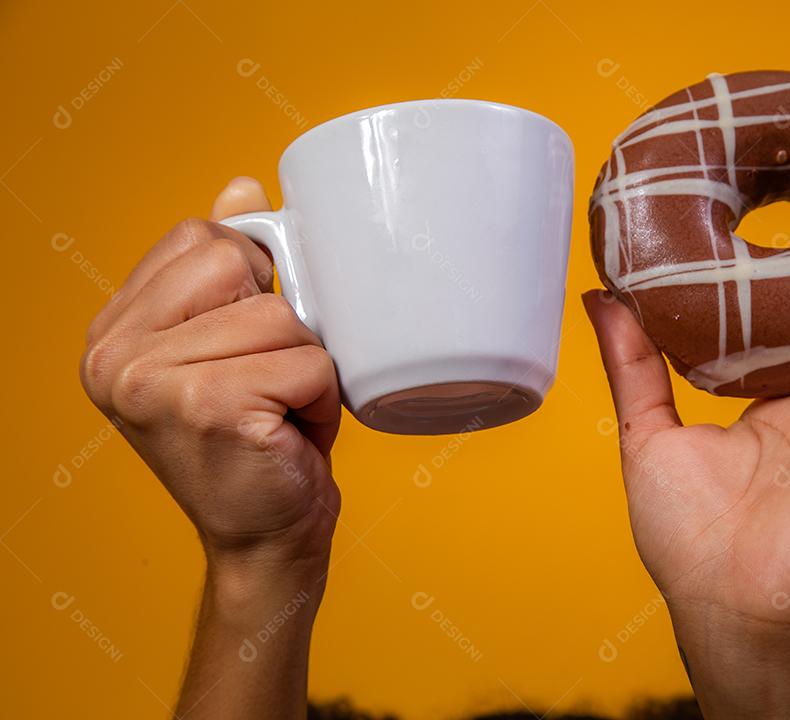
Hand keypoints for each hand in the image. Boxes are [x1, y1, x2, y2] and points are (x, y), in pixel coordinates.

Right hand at [80, 177, 341, 577]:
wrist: (266, 539)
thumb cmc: (259, 439)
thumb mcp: (233, 345)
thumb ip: (226, 268)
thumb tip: (241, 186)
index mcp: (112, 332)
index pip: (199, 238)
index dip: (250, 280)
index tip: (244, 342)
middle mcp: (113, 355)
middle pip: (239, 265)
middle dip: (280, 322)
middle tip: (266, 381)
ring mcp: (152, 382)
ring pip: (282, 316)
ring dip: (306, 366)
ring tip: (281, 411)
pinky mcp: (207, 408)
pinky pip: (307, 363)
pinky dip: (321, 399)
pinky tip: (292, 432)